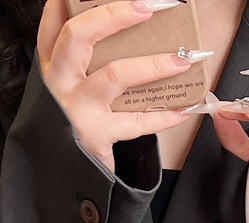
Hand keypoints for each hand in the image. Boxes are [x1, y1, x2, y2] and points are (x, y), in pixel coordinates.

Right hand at [37, 0, 196, 172]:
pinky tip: (184, 109)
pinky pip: (137, 123)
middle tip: (147, 6)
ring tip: (182, 60)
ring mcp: (76, 107)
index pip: (56, 22)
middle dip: (115, 15)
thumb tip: (127, 30)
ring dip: (153, 65)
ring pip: (114, 76)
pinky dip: (164, 116)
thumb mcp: (74, 86)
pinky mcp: (96, 134)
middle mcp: (60, 80)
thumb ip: (89, 59)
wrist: (66, 169)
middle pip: (80, 36)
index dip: (71, 0)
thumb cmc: (77, 122)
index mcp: (53, 63)